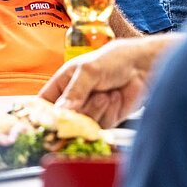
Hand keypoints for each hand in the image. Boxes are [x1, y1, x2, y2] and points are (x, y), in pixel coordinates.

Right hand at [38, 35, 180, 126]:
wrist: (143, 66)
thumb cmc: (113, 60)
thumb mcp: (89, 71)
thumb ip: (74, 93)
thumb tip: (60, 112)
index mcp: (63, 83)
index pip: (45, 103)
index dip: (43, 114)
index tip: (48, 122)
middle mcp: (74, 99)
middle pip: (65, 119)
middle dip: (78, 112)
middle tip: (87, 100)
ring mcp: (90, 110)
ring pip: (84, 125)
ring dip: (96, 109)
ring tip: (105, 93)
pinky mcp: (106, 119)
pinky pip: (101, 126)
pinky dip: (109, 112)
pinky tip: (115, 97)